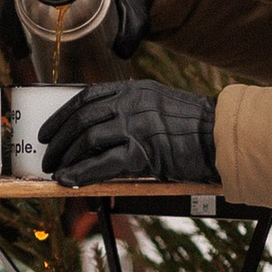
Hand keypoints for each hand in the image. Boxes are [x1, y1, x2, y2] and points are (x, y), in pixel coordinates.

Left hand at [40, 78, 218, 188]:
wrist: (222, 138)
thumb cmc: (196, 128)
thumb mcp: (160, 106)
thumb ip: (133, 112)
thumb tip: (101, 132)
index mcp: (134, 90)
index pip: (86, 98)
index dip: (62, 116)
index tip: (48, 132)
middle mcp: (131, 103)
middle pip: (81, 119)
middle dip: (59, 140)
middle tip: (48, 157)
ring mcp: (136, 125)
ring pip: (87, 139)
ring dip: (66, 157)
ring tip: (56, 171)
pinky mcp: (143, 151)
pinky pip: (103, 163)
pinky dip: (81, 172)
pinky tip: (69, 181)